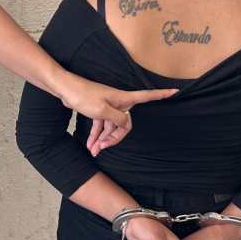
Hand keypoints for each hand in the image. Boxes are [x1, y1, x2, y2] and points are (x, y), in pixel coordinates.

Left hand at [57, 73, 176, 149]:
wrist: (64, 88)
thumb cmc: (83, 96)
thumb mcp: (101, 111)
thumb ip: (117, 119)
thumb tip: (127, 124)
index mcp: (122, 99)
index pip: (147, 96)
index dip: (162, 94)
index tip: (176, 91)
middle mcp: (117, 102)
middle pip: (124, 123)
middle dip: (114, 137)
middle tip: (103, 148)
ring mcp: (106, 106)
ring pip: (109, 126)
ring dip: (102, 139)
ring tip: (93, 151)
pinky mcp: (96, 110)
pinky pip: (100, 125)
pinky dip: (95, 135)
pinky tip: (90, 146)